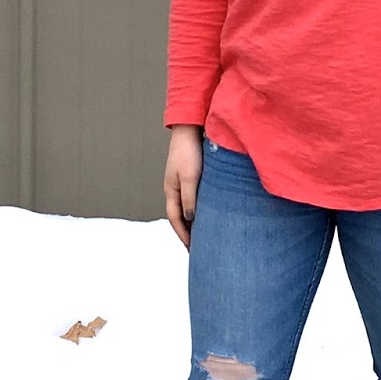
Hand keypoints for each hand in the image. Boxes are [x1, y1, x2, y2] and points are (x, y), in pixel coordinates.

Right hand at [163, 125, 203, 248]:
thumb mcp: (190, 177)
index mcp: (171, 191)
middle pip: (180, 217)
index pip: (175, 220)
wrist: (190, 129)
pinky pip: (194, 198)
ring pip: (187, 208)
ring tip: (205, 235)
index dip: (183, 236)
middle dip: (187, 233)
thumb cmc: (189, 152)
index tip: (192, 250)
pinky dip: (199, 209)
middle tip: (198, 248)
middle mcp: (175, 189)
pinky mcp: (191, 176)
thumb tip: (190, 219)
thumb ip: (190, 198)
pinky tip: (209, 212)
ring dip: (193, 222)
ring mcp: (182, 183)